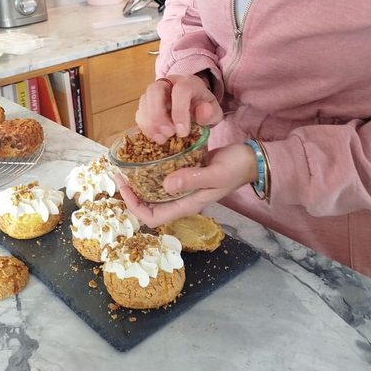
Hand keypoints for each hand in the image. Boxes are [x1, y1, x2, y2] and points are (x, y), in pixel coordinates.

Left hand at [115, 142, 256, 227]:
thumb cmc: (235, 169)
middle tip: (121, 173)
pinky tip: (147, 153)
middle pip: (150, 205)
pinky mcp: (186, 173)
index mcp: (187, 204)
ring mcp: (184, 186)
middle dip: (133, 192)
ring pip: (155, 190)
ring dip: (140, 181)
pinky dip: (152, 169)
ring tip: (128, 164)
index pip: (153, 218)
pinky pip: (163, 175)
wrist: (250, 159)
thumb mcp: (215, 174)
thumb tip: (165, 185)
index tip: (125, 187)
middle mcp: (182, 198)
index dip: (135, 206)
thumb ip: (192, 179)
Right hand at [135, 74, 222, 143]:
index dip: (180, 111)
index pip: (180, 90)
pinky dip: (145, 127)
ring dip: (150, 123)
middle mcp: (168, 83)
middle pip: (155, 90)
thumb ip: (211, 113)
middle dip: (158, 114)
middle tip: (168, 134)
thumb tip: (203, 112)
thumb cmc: (203, 109)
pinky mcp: (147, 103)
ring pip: (144, 101)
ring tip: (162, 140)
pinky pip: (140, 112)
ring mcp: (155, 92)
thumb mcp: (213, 112)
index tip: (183, 132)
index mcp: (188, 82)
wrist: (195, 105)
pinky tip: (156, 137)